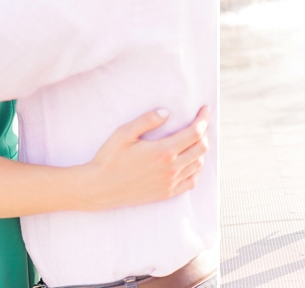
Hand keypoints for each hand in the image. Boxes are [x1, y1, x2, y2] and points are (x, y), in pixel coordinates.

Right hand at [82, 106, 209, 209]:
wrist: (100, 188)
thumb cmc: (109, 158)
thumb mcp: (124, 133)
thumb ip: (147, 120)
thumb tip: (167, 112)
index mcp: (163, 151)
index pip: (195, 133)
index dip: (203, 119)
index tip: (204, 109)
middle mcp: (170, 168)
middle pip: (201, 148)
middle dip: (204, 132)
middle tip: (199, 122)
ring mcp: (169, 183)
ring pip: (198, 164)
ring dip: (201, 150)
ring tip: (195, 139)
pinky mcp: (166, 194)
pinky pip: (191, 182)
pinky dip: (196, 170)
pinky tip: (191, 162)